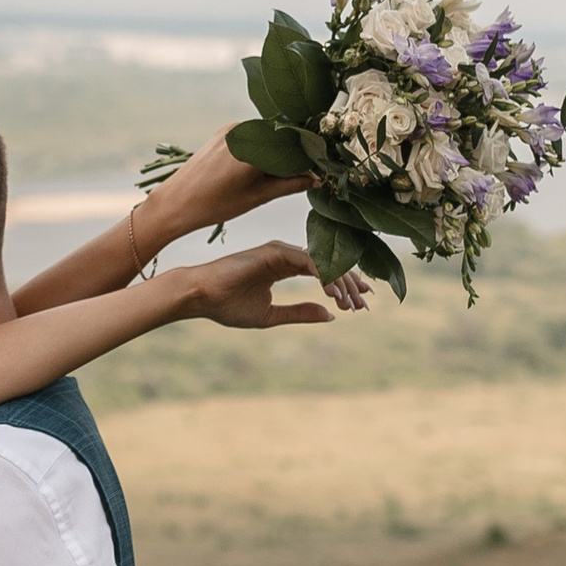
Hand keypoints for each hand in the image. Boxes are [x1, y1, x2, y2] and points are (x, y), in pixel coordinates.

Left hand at [137, 126, 305, 255]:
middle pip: (283, 138)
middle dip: (296, 155)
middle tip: (305, 175)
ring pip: (268, 136)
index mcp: (254, 148)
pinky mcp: (224, 130)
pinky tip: (260, 167)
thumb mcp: (257, 197)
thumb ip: (290, 184)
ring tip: (280, 175)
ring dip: (279, 151)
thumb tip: (316, 178)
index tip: (320, 170)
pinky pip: (253, 135)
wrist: (175, 201)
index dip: (311, 158)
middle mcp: (244, 130)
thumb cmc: (214, 205)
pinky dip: (262, 148)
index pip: (296, 147)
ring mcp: (233, 127)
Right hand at [186, 237, 367, 327]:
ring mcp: (280, 251)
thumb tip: (330, 314)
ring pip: (322, 262)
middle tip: (363, 305)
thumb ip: (300, 312)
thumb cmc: (227, 306)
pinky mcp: (275, 252)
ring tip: (351, 302)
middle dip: (349, 285)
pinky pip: (309, 262)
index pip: (323, 272)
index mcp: (284, 267)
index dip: (344, 286)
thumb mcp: (271, 315)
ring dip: (340, 282)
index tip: (361, 302)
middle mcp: (285, 255)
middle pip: (328, 265)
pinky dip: (325, 277)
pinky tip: (334, 294)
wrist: (201, 298)